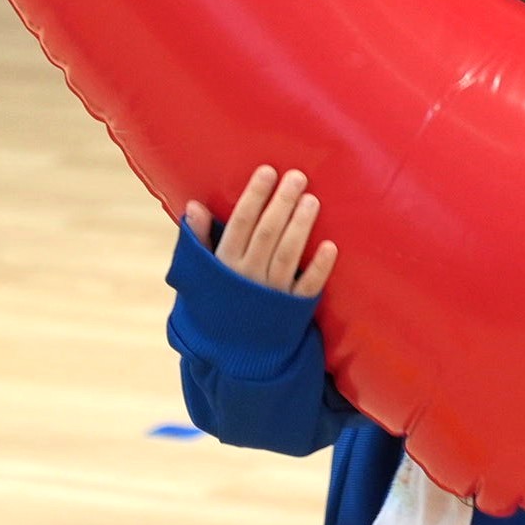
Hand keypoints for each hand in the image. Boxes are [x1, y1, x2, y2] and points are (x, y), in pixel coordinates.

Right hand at [185, 164, 337, 297]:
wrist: (233, 352)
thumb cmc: (219, 301)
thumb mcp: (202, 273)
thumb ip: (199, 240)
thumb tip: (194, 205)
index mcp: (224, 265)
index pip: (240, 224)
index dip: (254, 197)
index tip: (268, 171)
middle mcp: (246, 277)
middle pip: (266, 234)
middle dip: (282, 204)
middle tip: (298, 177)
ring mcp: (270, 293)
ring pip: (286, 255)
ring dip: (300, 227)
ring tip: (312, 201)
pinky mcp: (291, 309)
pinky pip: (306, 287)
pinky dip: (318, 268)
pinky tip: (330, 247)